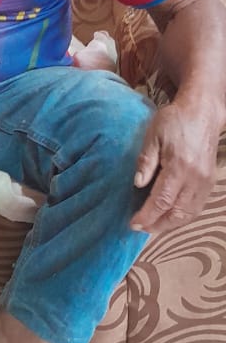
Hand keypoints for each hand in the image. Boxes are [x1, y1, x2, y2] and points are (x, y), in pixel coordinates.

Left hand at [131, 101, 218, 234]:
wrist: (202, 113)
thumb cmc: (174, 121)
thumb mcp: (153, 135)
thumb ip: (145, 161)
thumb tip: (137, 184)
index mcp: (179, 166)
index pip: (162, 200)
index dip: (147, 216)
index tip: (133, 224)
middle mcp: (195, 178)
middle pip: (176, 213)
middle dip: (157, 225)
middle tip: (140, 228)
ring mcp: (205, 182)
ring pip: (188, 214)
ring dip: (170, 224)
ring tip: (152, 226)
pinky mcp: (210, 182)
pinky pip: (197, 208)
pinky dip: (182, 217)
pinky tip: (169, 217)